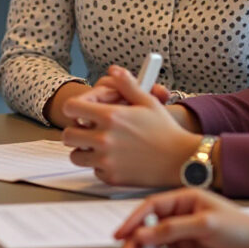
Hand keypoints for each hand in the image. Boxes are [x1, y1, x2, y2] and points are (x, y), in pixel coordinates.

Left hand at [60, 66, 201, 186]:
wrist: (180, 159)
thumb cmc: (165, 130)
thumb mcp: (147, 101)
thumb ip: (127, 84)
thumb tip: (113, 71)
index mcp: (110, 116)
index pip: (71, 108)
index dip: (74, 108)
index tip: (81, 111)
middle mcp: (104, 138)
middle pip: (68, 135)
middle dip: (76, 130)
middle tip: (87, 130)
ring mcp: (106, 160)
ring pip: (76, 155)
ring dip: (84, 150)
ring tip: (99, 145)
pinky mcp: (111, 176)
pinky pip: (94, 170)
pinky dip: (100, 165)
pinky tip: (115, 158)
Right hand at [116, 188, 248, 247]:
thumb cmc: (242, 230)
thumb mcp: (204, 225)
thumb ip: (172, 229)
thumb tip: (144, 233)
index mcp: (186, 199)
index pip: (152, 206)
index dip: (134, 219)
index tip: (121, 233)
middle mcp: (183, 215)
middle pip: (150, 225)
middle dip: (136, 238)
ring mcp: (185, 233)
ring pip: (155, 242)